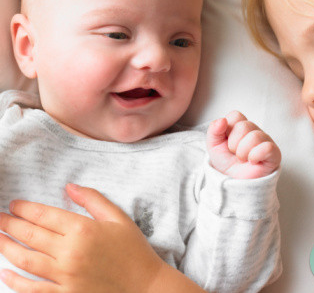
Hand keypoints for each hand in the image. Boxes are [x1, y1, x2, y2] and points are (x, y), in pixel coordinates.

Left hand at [0, 184, 164, 292]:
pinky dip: (16, 282)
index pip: (44, 216)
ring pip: (25, 260)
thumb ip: (92, 199)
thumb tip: (68, 186)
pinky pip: (33, 289)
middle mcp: (70, 252)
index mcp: (83, 230)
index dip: (24, 209)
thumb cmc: (134, 250)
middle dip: (9, 224)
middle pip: (30, 236)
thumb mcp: (118, 218)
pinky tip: (6, 273)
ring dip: (6, 248)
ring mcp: (65, 277)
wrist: (145, 286)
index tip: (13, 205)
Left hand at [207, 111, 280, 178]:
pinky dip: (255, 155)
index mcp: (241, 126)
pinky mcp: (274, 154)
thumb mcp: (214, 146)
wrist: (233, 183)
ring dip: (243, 152)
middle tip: (235, 154)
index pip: (235, 115)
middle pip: (244, 126)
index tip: (226, 143)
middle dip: (234, 144)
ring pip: (255, 136)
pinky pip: (267, 147)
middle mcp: (255, 131)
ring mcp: (266, 141)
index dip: (227, 130)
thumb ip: (213, 130)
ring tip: (243, 160)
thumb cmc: (226, 163)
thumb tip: (222, 120)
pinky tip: (253, 162)